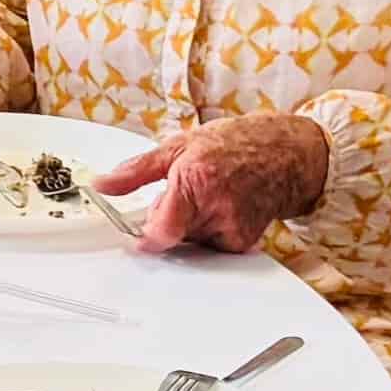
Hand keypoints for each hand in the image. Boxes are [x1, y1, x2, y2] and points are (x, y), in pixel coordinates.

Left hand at [93, 112, 330, 256]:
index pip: (163, 231)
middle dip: (167, 220)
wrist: (287, 154)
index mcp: (195, 181)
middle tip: (181, 196)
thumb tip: (103, 185)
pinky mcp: (244, 241)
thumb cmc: (236, 144)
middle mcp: (216, 208)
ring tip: (206, 197)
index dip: (146, 238)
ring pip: (190, 241)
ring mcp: (233, 227)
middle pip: (172, 235)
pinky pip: (211, 246)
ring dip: (188, 226)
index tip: (139, 237)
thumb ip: (136, 171)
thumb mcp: (179, 146)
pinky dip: (208, 232)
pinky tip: (221, 209)